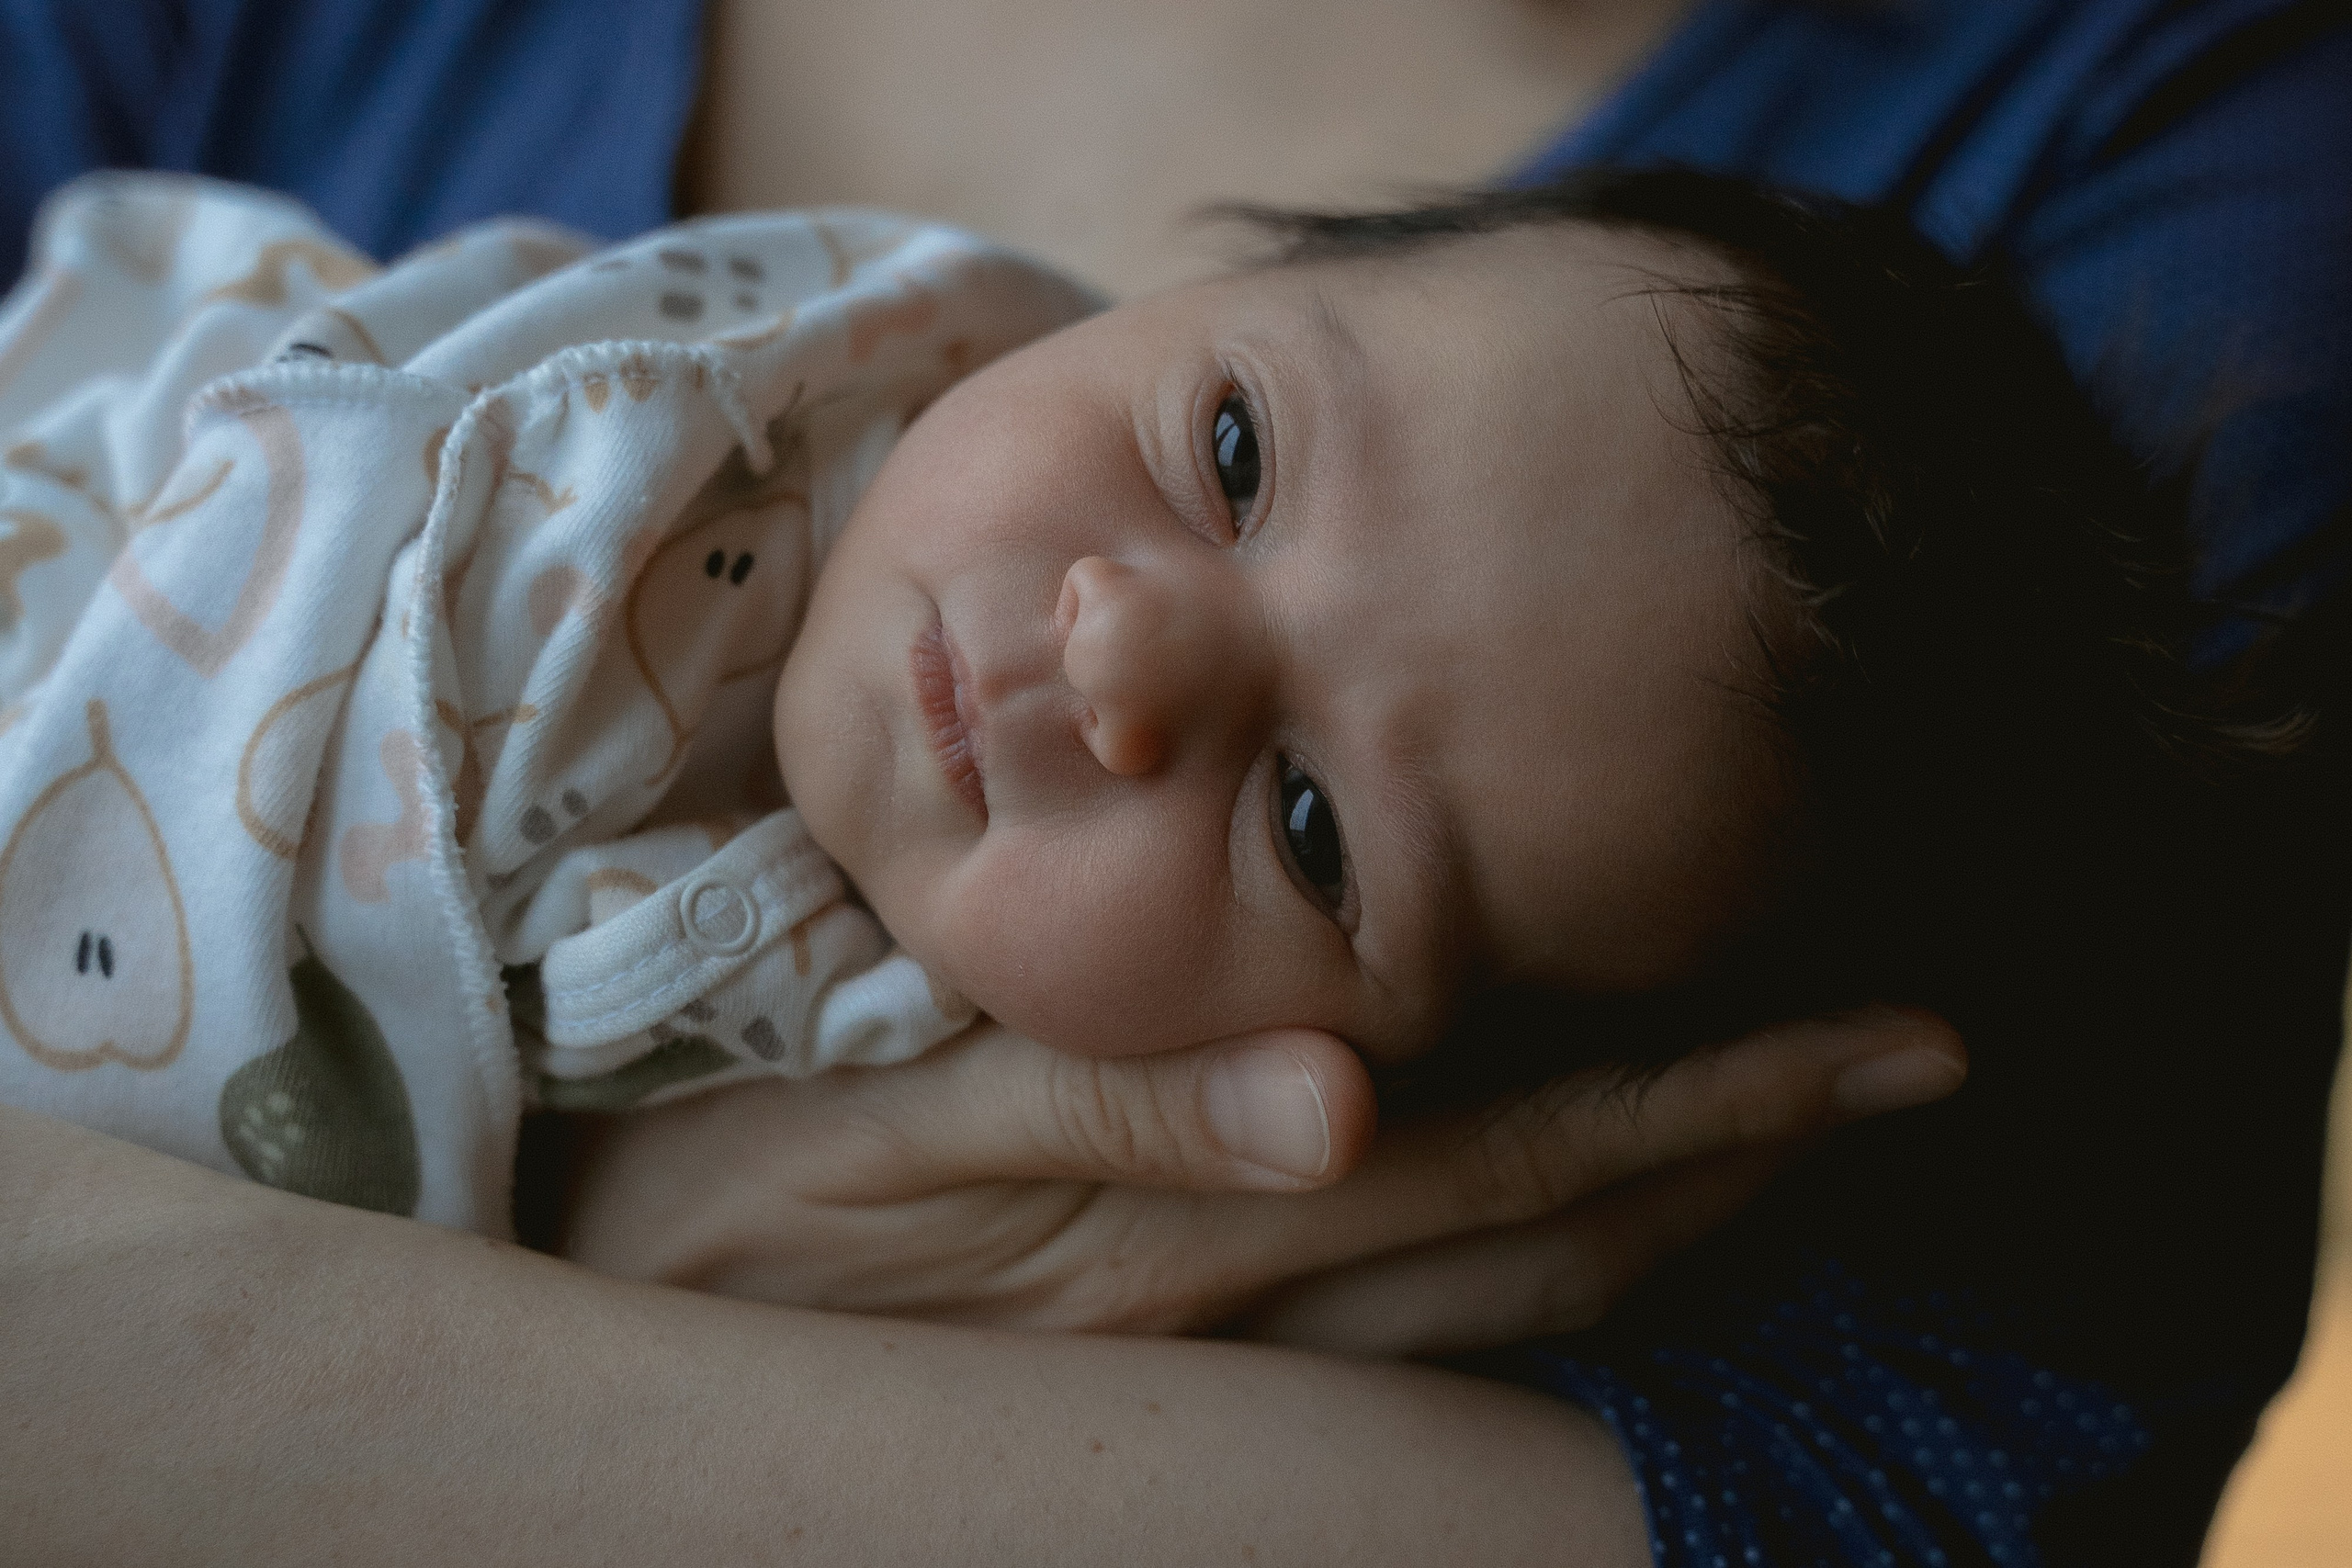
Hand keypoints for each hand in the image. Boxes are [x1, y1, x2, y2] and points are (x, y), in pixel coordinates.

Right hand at [560, 1010, 1963, 1355]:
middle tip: (1899, 1062)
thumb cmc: (715, 1191)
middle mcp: (1241, 1314)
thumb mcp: (886, 1145)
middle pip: (1557, 1243)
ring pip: (1507, 1293)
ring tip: (1788, 1112)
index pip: (1513, 1165)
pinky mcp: (1169, 1348)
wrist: (618, 1321)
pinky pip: (1410, 1309)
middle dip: (1743, 1155)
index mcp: (1192, 1240)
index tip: (1889, 1044)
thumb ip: (1110, 1122)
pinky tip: (1574, 1178)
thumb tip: (1342, 1096)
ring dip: (1665, 1201)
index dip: (1712, 1109)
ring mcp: (1216, 1355)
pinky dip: (1530, 1235)